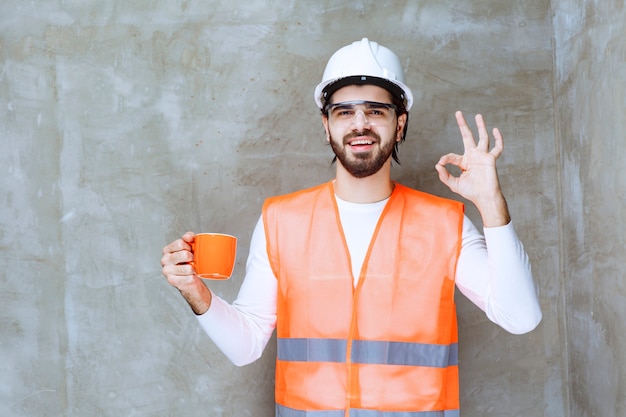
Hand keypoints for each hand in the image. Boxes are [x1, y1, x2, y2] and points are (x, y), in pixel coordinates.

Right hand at [161, 232, 211, 313]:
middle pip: (184, 255)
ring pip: (188, 268)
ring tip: (192, 269)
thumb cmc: (189, 262)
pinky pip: (189, 278)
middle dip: (193, 258)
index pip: (180, 243)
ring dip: (194, 269)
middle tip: (193, 261)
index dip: (190, 246)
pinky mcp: (172, 281)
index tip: (191, 250)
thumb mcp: (189, 247)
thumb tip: (188, 236)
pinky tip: (191, 276)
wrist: (190, 280)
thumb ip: (189, 238)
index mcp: (167, 250)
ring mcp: (167, 271)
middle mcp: (165, 260)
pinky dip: (193, 277)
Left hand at [435, 111, 510, 226]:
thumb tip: (437, 165)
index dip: (445, 159)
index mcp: (464, 162)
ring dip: (480, 126)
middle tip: (458, 113)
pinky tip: (495, 130)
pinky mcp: (491, 160)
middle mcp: (473, 156)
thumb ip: (444, 175)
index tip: (441, 163)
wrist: (484, 198)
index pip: (452, 156)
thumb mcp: (454, 184)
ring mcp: (482, 156)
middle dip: (463, 125)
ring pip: (482, 138)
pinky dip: (498, 139)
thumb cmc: (471, 192)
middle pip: (467, 136)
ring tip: (477, 116)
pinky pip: (497, 148)